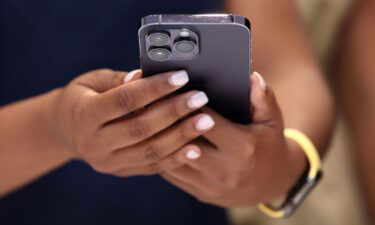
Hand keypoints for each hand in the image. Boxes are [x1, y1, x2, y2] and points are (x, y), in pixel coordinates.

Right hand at [52, 69, 214, 176]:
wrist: (67, 131)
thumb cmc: (83, 97)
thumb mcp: (91, 81)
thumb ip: (117, 80)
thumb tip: (143, 76)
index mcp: (84, 115)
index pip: (124, 100)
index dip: (154, 88)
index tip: (181, 77)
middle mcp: (94, 143)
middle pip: (140, 128)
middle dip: (174, 112)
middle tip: (200, 98)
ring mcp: (108, 162)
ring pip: (150, 151)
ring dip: (181, 136)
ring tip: (206, 121)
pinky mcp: (121, 171)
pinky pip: (152, 166)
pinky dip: (175, 157)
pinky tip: (196, 147)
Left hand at [161, 72, 306, 206]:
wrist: (270, 185)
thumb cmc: (269, 146)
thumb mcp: (272, 120)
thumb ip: (263, 98)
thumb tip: (252, 77)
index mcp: (241, 147)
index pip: (205, 121)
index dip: (187, 103)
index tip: (172, 88)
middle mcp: (224, 169)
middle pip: (183, 140)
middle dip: (167, 119)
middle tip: (150, 100)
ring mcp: (210, 184)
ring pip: (172, 159)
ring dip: (158, 138)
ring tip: (146, 117)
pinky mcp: (199, 192)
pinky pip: (172, 173)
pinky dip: (161, 155)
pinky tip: (154, 138)